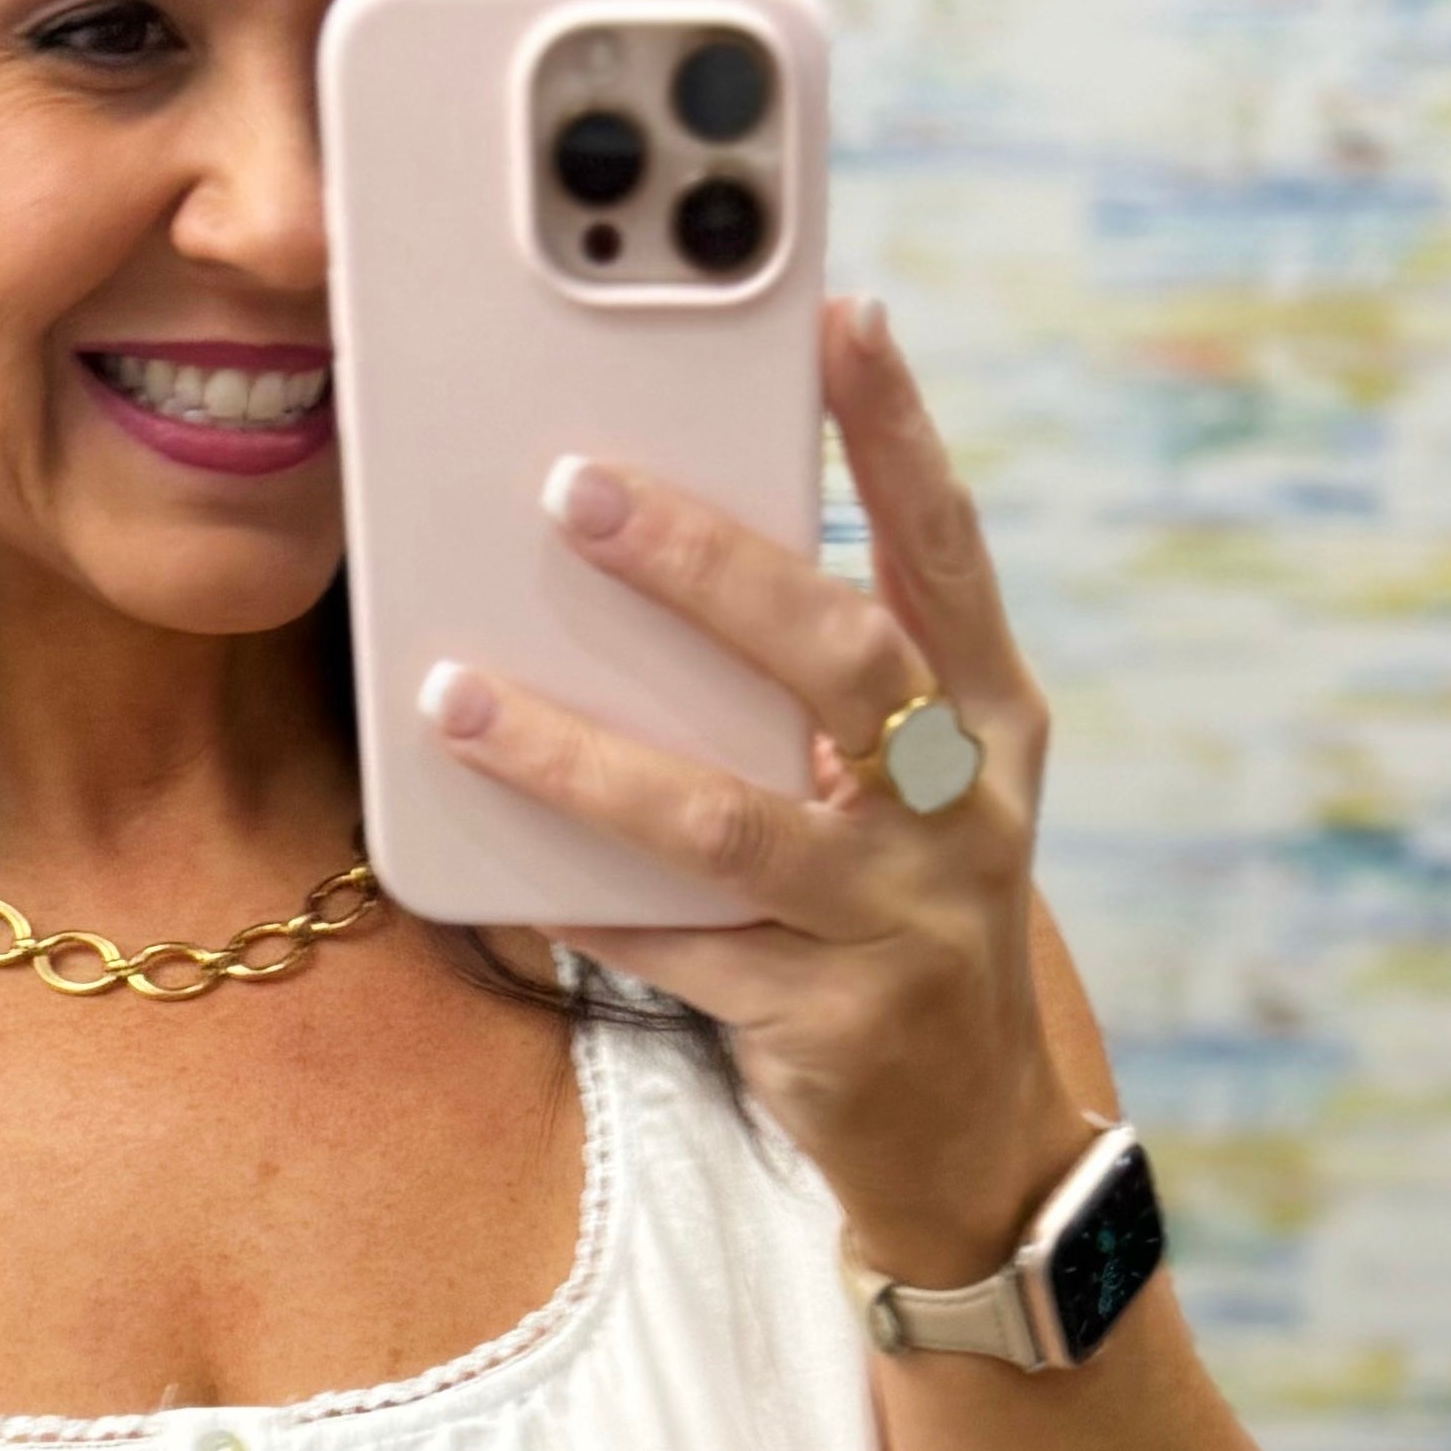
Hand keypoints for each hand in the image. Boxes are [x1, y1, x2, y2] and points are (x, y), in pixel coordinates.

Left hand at [412, 295, 1085, 1287]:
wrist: (970, 1133)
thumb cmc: (905, 910)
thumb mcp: (912, 786)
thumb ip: (833, 682)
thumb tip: (670, 541)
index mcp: (992, 719)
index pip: (948, 550)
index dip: (898, 434)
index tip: (841, 317)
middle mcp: (961, 810)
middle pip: (834, 661)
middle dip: (704, 567)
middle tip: (573, 488)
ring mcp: (898, 921)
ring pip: (724, 820)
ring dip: (579, 755)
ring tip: (458, 695)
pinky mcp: (824, 1022)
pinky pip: (674, 947)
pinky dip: (576, 901)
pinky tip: (487, 863)